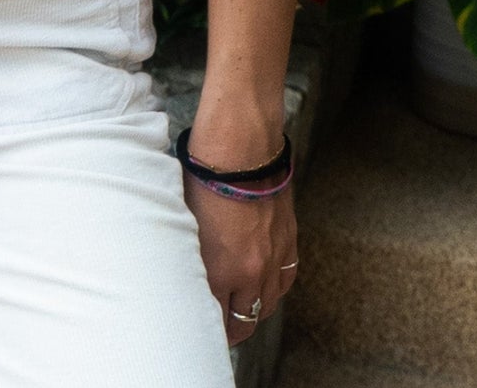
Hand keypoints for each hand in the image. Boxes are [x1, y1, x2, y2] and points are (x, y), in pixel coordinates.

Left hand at [180, 152, 297, 347]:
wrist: (241, 148)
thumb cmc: (204, 180)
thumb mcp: (187, 227)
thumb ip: (194, 262)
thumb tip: (191, 279)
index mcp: (219, 273)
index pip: (215, 321)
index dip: (207, 327)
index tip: (200, 327)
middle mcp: (250, 273)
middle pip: (244, 321)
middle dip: (231, 328)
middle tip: (220, 326)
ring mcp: (273, 258)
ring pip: (267, 305)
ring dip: (253, 309)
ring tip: (240, 308)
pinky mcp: (289, 241)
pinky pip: (285, 280)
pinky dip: (274, 288)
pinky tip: (263, 285)